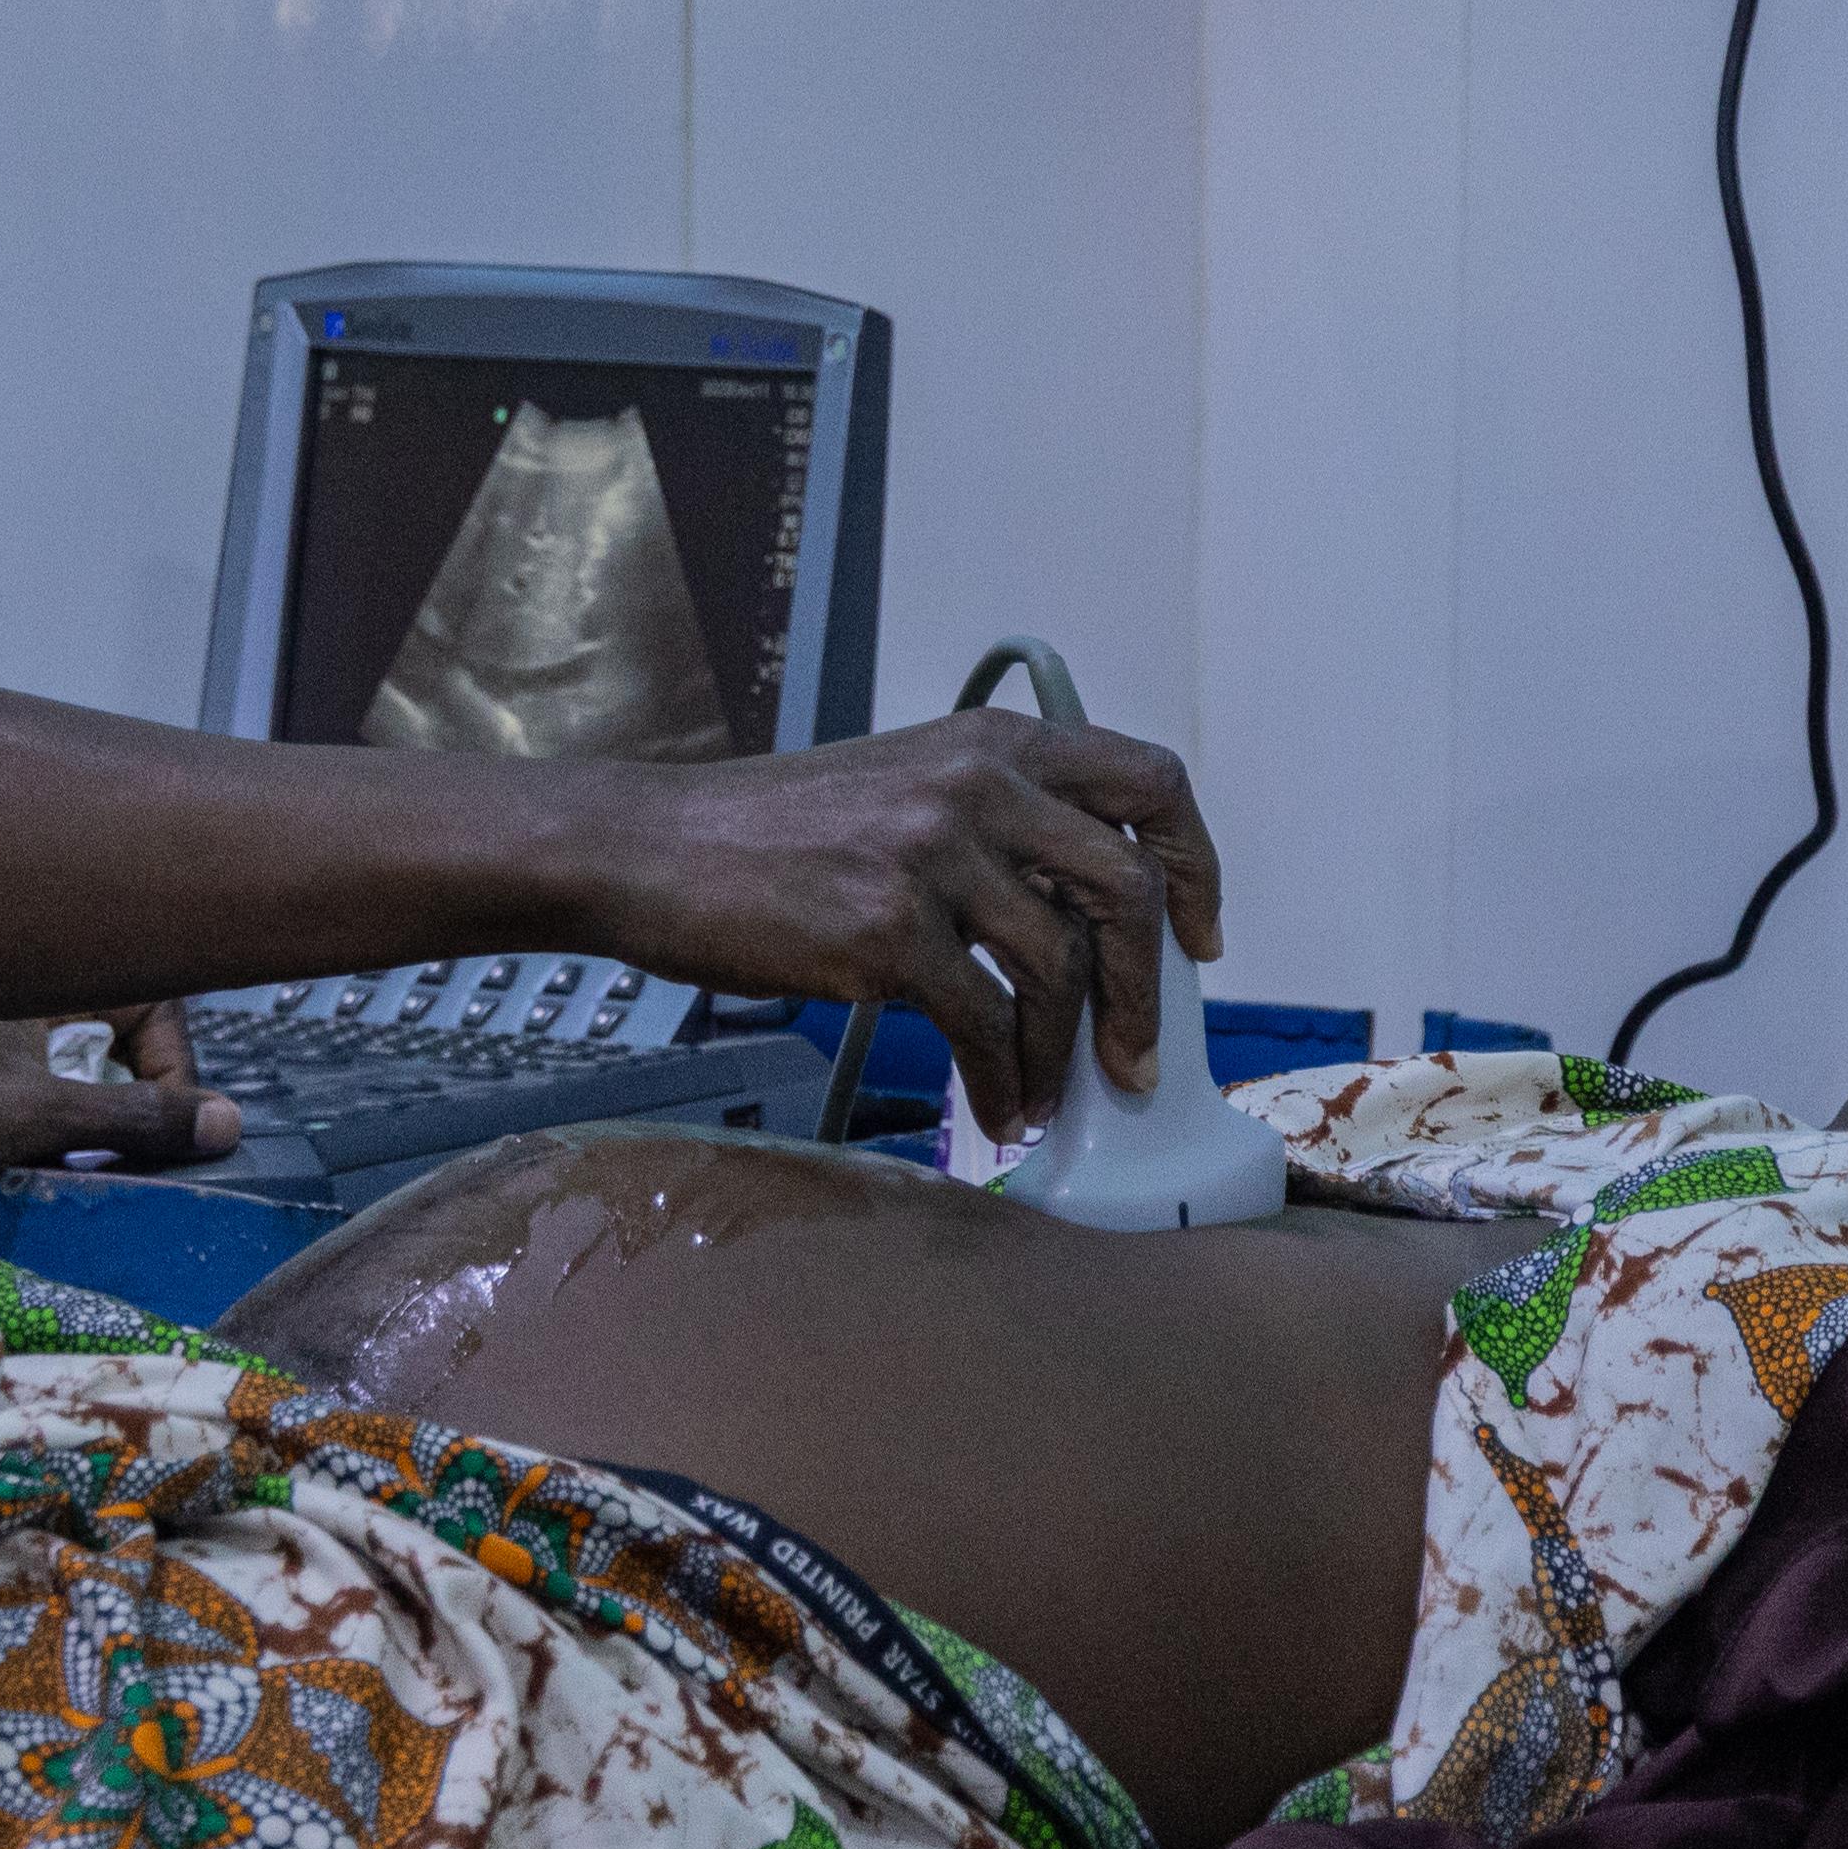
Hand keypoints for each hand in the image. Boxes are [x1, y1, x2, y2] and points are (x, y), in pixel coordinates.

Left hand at [0, 1009, 239, 1200]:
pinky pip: (19, 1102)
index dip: (172, 1070)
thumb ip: (132, 1118)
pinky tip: (19, 1184)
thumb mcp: (28, 1119)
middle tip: (122, 1169)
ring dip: (80, 1133)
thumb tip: (231, 1124)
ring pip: (66, 1079)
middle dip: (129, 1109)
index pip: (150, 1003)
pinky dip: (34, 1142)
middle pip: (113, 1044)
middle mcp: (8, 995)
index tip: (162, 1134)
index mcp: (33, 977)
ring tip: (70, 1183)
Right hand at [572, 712, 1219, 1127]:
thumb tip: (1079, 925)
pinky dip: (1004, 1079)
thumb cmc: (767, 832)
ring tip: (1049, 1095)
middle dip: (1146, 990)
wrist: (650, 849)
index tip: (1197, 938)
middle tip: (1138, 1056)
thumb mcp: (901, 785)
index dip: (1195, 866)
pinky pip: (984, 1024)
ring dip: (1067, 1052)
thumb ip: (995, 826)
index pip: (1151, 782)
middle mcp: (976, 785)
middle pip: (1125, 889)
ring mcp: (932, 856)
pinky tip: (997, 1106)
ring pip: (1059, 969)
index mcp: (993, 743)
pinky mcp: (886, 932)